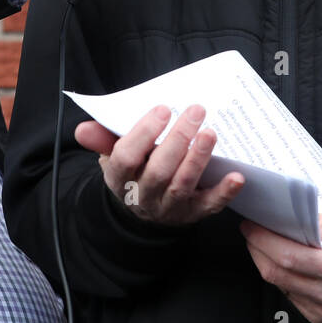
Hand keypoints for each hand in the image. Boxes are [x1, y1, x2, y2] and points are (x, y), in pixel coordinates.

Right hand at [74, 104, 243, 226]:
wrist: (144, 212)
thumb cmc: (133, 171)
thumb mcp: (113, 155)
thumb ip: (102, 139)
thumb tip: (83, 128)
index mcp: (121, 177)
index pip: (126, 157)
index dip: (143, 133)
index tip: (162, 109)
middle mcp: (144, 195)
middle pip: (159, 170)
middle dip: (178, 140)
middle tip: (196, 111)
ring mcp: (169, 207)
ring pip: (182, 186)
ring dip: (197, 160)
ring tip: (210, 134)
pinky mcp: (193, 213)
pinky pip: (209, 205)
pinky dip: (224, 192)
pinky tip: (237, 176)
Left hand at [240, 213, 321, 322]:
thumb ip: (319, 222)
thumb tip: (287, 220)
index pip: (288, 257)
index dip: (263, 241)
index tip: (250, 226)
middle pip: (278, 274)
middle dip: (258, 251)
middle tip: (252, 233)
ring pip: (282, 287)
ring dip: (268, 264)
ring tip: (266, 244)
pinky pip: (293, 298)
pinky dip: (284, 279)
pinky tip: (286, 264)